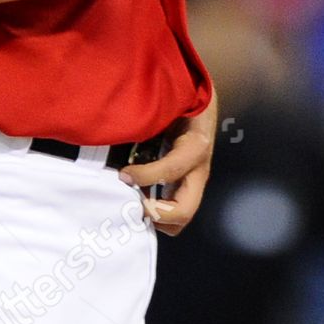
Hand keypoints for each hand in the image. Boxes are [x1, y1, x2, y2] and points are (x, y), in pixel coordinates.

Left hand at [119, 95, 217, 234]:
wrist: (202, 105)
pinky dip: (154, 211)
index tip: (124, 174)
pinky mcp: (187, 187)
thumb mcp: (169, 109)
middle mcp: (198, 172)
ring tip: (132, 203)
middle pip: (183, 211)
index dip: (145, 176)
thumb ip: (147, 122)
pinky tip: (136, 198)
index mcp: (195, 148)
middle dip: (155, 214)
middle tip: (131, 204)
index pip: (172, 169)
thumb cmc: (183, 105)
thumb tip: (122, 149)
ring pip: (179, 218)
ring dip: (155, 218)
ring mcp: (194, 183)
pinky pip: (172, 209)